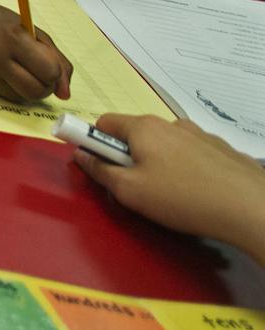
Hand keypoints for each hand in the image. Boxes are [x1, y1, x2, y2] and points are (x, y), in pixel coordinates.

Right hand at [0, 0, 72, 102]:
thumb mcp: (33, 32)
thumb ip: (56, 60)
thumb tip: (65, 94)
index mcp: (14, 38)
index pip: (49, 72)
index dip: (54, 73)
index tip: (49, 66)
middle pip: (35, 91)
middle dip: (43, 88)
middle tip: (39, 75)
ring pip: (18, 98)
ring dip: (24, 89)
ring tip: (18, 71)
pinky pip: (0, 95)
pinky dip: (6, 87)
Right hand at [78, 116, 264, 262]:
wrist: (250, 207)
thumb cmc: (181, 198)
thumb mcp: (129, 192)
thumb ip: (100, 171)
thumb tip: (81, 155)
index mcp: (143, 127)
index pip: (104, 122)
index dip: (94, 143)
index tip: (100, 167)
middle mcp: (171, 123)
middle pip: (136, 134)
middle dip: (129, 157)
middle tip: (137, 188)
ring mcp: (201, 135)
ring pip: (166, 145)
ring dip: (159, 163)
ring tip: (173, 196)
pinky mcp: (223, 150)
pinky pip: (192, 155)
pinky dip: (187, 169)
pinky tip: (199, 193)